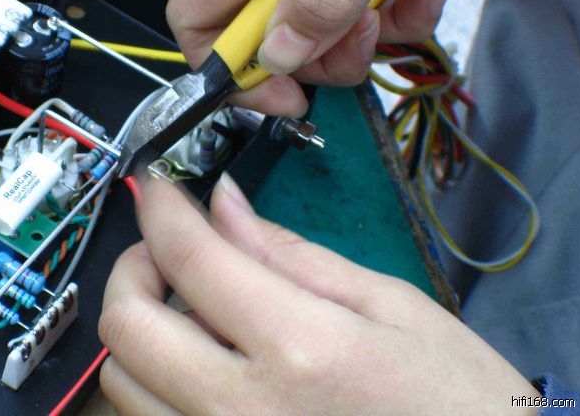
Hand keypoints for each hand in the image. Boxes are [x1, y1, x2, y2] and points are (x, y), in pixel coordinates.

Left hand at [99, 175, 539, 414]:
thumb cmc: (456, 399)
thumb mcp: (392, 308)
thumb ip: (293, 255)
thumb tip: (222, 204)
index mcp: (301, 348)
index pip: (192, 257)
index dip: (162, 208)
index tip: (157, 186)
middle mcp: (241, 410)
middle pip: (128, 324)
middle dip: (133, 266)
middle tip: (168, 248)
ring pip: (122, 380)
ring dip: (141, 326)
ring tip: (188, 306)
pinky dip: (155, 378)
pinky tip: (200, 360)